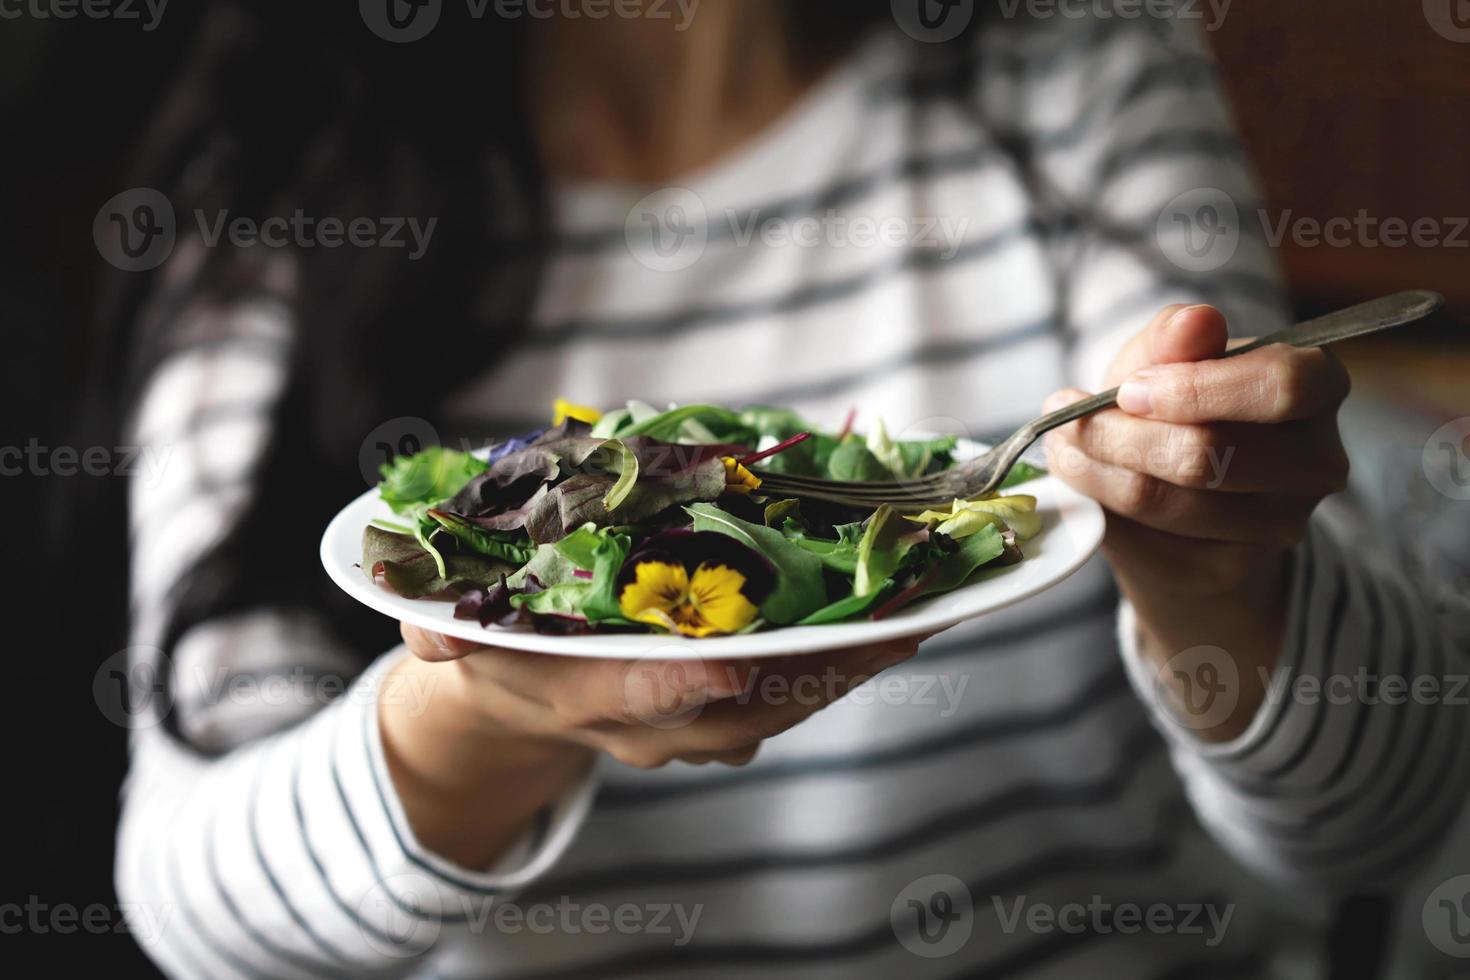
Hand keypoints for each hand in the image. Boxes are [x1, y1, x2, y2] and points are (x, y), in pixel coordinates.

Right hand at [380, 625, 918, 864]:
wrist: (532, 703)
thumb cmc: (503, 652)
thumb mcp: (458, 639)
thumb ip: (438, 629)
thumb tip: (428, 624)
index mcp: (586, 698)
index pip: (634, 698)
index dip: (678, 686)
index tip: (726, 665)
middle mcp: (654, 725)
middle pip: (743, 707)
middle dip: (812, 672)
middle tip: (880, 626)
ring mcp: (700, 725)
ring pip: (787, 704)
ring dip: (851, 667)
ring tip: (918, 614)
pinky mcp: (737, 711)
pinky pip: (802, 693)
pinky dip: (850, 662)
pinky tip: (902, 618)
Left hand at [1042, 304, 1349, 736]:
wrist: (1183, 505)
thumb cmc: (1178, 410)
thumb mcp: (1167, 360)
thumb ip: (1175, 338)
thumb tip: (1195, 321)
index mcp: (1319, 387)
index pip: (1281, 387)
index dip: (1196, 389)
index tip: (1128, 389)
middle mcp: (1318, 461)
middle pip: (1212, 453)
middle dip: (1121, 433)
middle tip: (1067, 413)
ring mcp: (1282, 524)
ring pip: (1171, 500)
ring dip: (1095, 466)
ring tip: (1061, 440)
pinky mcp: (1230, 568)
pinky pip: (1148, 537)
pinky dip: (1098, 500)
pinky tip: (1078, 474)